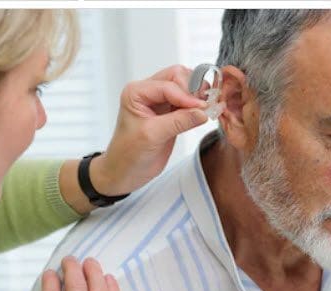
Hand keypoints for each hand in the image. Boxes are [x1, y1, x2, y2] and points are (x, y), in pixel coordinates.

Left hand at [89, 65, 208, 195]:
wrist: (124, 172)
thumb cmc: (128, 154)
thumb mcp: (152, 136)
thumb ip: (178, 122)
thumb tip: (203, 111)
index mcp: (136, 92)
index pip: (168, 84)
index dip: (187, 95)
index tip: (202, 108)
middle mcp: (147, 92)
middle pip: (178, 76)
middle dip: (193, 89)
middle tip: (205, 106)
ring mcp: (159, 102)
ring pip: (185, 86)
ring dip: (197, 96)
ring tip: (206, 110)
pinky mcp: (170, 113)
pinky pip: (187, 102)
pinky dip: (197, 106)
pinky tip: (203, 114)